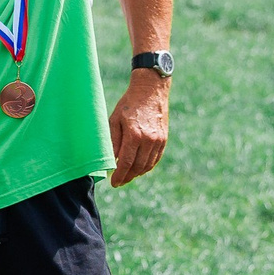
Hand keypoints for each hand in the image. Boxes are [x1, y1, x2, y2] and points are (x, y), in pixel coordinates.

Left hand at [107, 71, 169, 185]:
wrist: (150, 91)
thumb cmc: (129, 104)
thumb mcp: (114, 120)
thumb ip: (112, 141)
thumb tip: (109, 160)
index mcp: (135, 135)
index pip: (127, 163)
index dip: (120, 175)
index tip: (114, 183)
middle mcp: (149, 140)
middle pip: (138, 167)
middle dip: (127, 177)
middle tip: (119, 182)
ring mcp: (158, 141)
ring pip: (147, 165)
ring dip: (137, 173)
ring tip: (127, 176)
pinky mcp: (164, 139)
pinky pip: (155, 159)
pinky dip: (147, 166)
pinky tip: (139, 168)